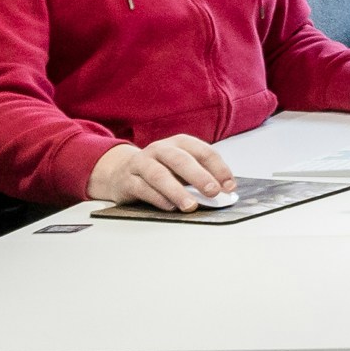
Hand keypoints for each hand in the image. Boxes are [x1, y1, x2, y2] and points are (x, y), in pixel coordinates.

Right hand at [89, 134, 237, 211]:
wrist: (119, 172)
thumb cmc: (159, 170)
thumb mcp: (181, 168)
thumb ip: (201, 177)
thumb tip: (225, 193)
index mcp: (179, 144)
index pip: (203, 151)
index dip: (219, 168)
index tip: (229, 186)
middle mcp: (160, 150)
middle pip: (180, 160)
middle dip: (199, 176)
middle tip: (213, 192)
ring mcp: (142, 164)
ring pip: (159, 175)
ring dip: (176, 191)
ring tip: (191, 205)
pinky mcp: (127, 180)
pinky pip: (142, 188)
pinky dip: (157, 198)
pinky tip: (169, 207)